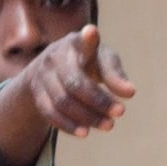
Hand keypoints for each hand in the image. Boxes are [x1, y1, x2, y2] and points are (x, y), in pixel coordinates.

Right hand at [10, 24, 135, 141]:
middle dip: (99, 100)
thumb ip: (115, 74)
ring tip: (109, 125)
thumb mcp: (103, 61)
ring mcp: (42, 74)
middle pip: (75, 83)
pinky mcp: (36, 92)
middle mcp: (56, 56)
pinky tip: (85, 132)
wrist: (50, 68)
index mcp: (76, 43)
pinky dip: (68, 125)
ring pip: (63, 101)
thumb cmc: (87, 63)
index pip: (83, 42)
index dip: (88, 39)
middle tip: (120, 112)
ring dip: (87, 116)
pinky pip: (49, 113)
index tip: (92, 33)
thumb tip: (130, 93)